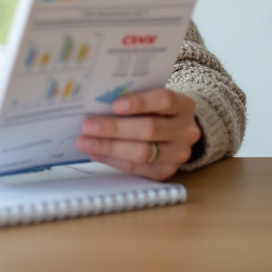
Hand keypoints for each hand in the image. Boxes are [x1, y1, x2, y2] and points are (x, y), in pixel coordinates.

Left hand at [75, 89, 200, 181]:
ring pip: (143, 153)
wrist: (175, 133)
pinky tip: (95, 153)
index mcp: (184, 105)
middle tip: (88, 125)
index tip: (115, 104)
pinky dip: (112, 160)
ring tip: (85, 141)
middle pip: (150, 129)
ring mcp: (178, 154)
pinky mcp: (166, 172)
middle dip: (115, 128)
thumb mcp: (153, 99)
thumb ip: (133, 99)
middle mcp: (186, 131)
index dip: (140, 102)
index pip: (164, 100)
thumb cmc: (156, 110)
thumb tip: (97, 103)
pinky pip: (136, 168)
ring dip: (109, 147)